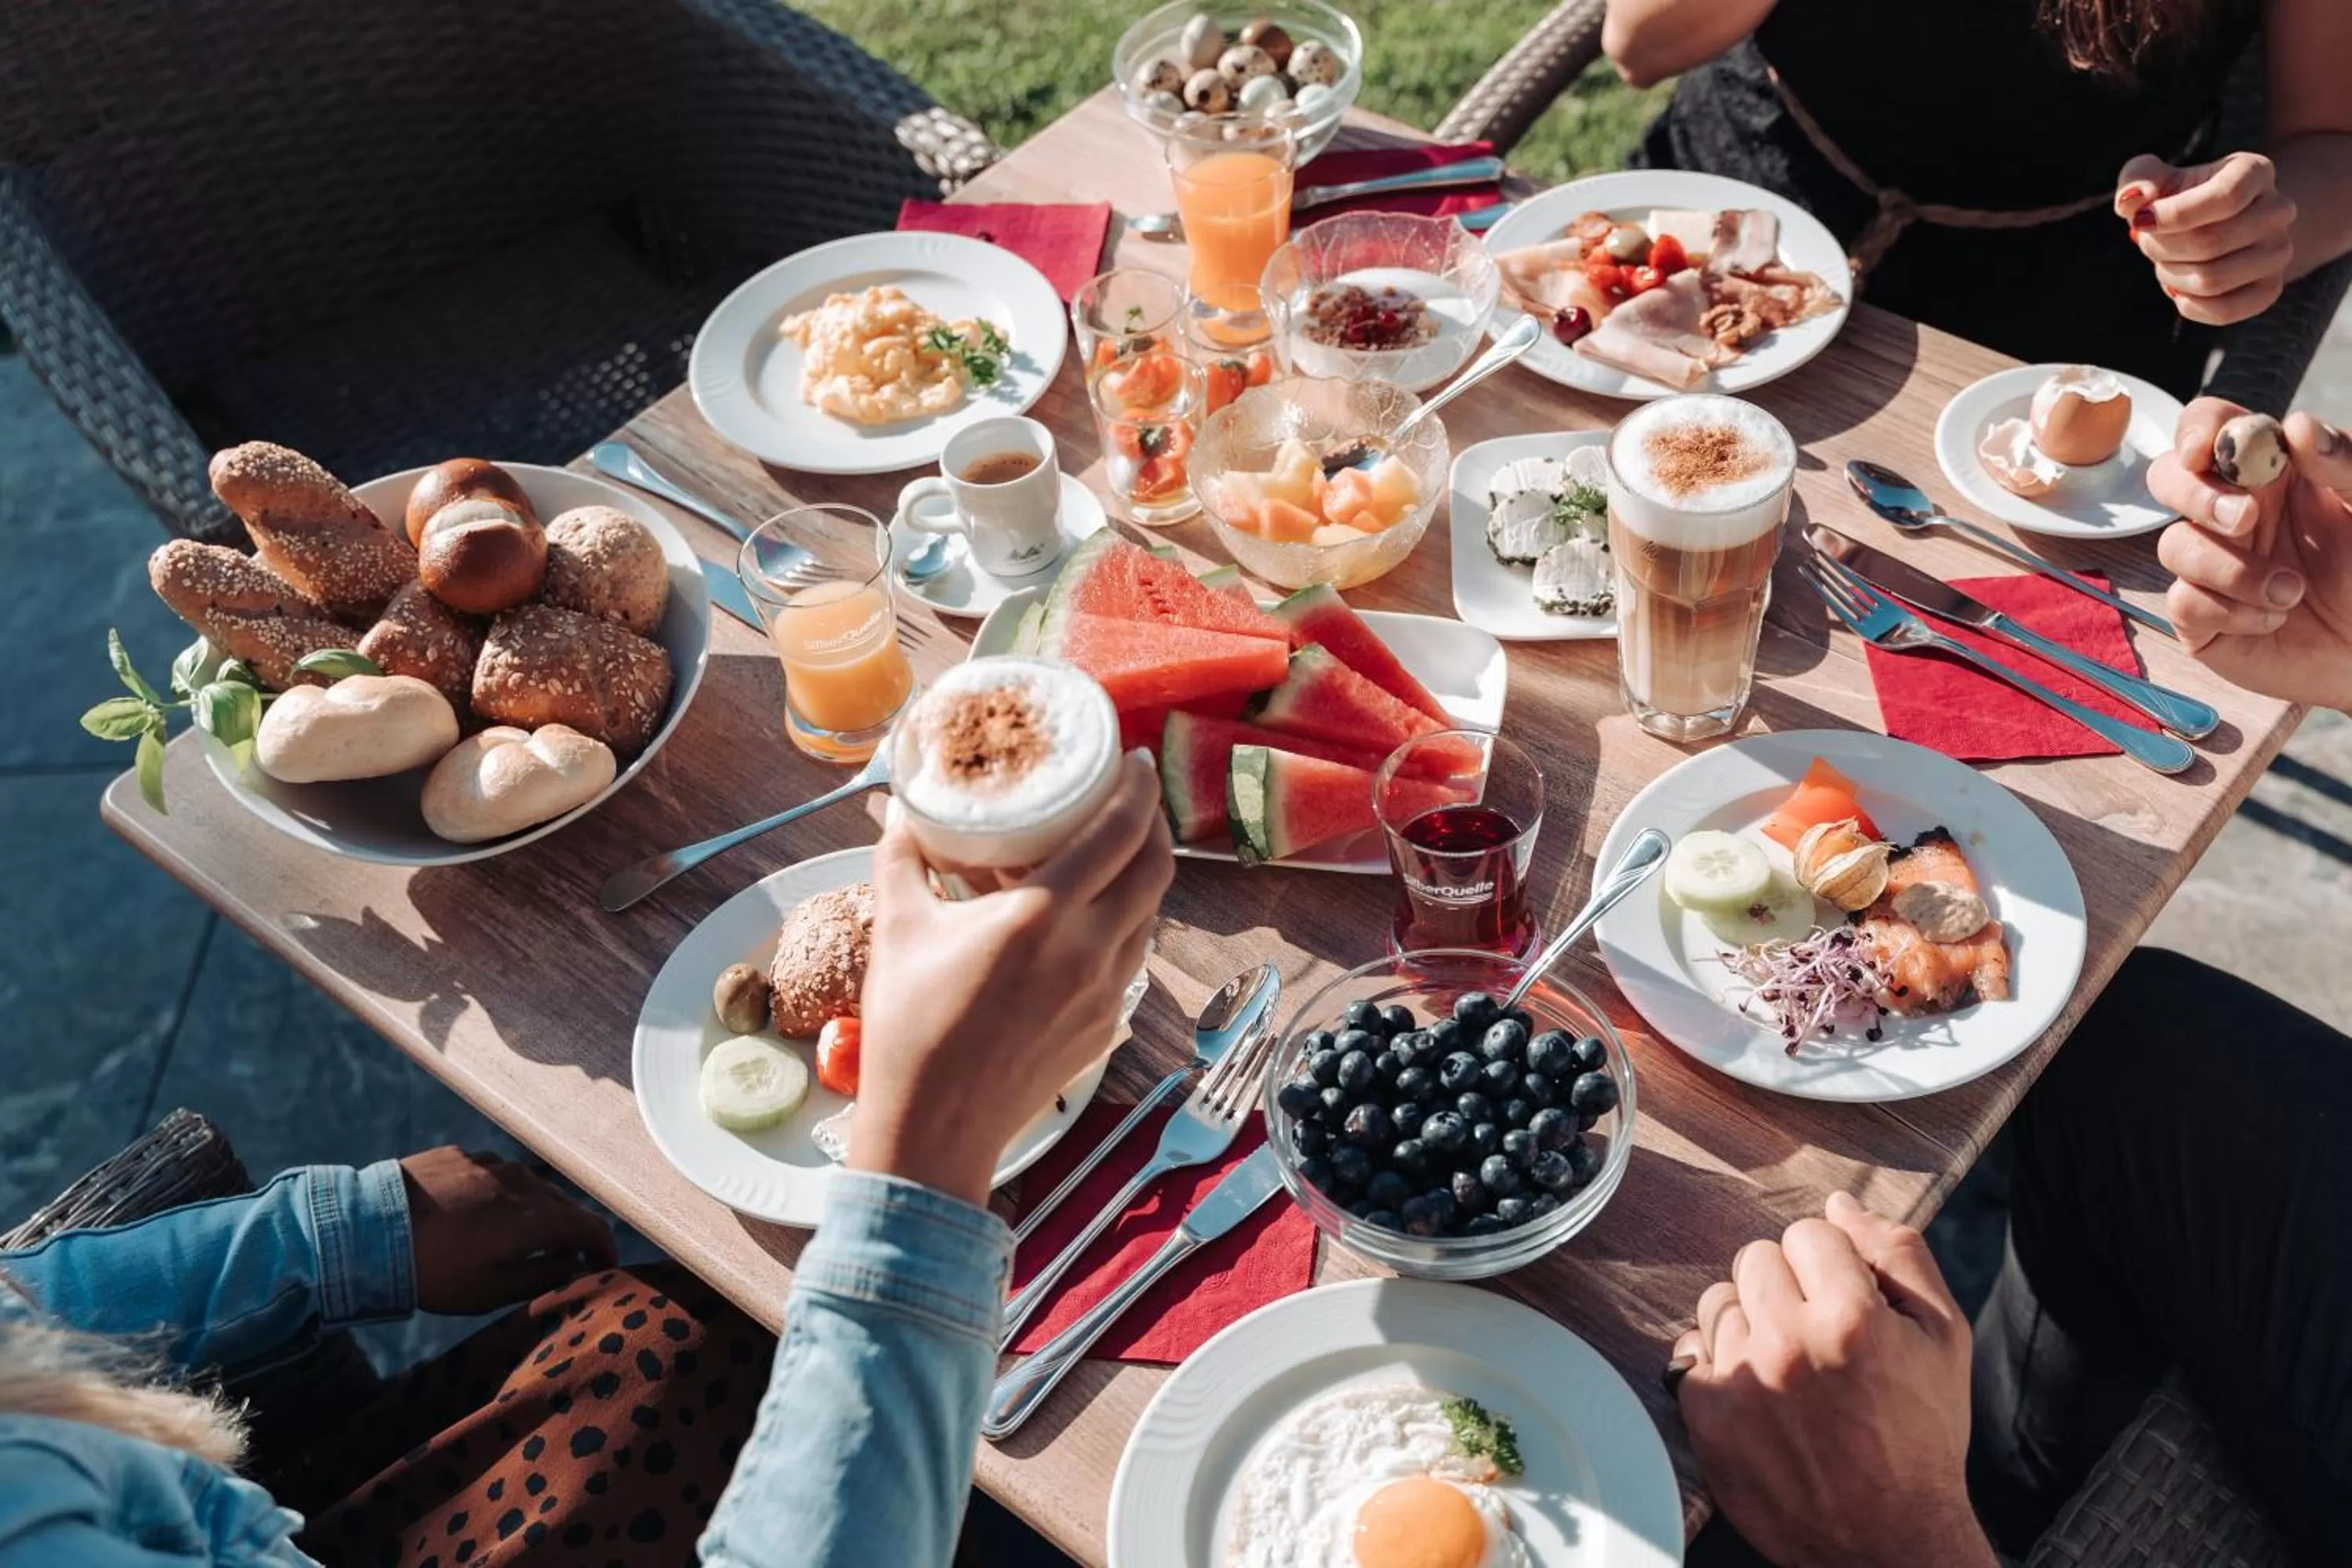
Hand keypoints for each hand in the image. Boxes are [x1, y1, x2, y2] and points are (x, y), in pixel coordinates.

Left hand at [399, 1148, 617, 1313]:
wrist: (366, 1229)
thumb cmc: (432, 1271)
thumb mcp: (489, 1292)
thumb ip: (542, 1277)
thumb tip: (576, 1267)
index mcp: (536, 1217)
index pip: (592, 1228)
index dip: (604, 1250)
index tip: (602, 1268)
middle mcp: (522, 1182)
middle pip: (565, 1206)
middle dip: (572, 1234)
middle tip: (564, 1261)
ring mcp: (491, 1163)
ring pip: (531, 1187)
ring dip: (536, 1213)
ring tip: (518, 1240)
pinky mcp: (462, 1155)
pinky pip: (497, 1174)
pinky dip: (502, 1195)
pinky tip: (478, 1216)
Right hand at [851, 752, 1175, 1204]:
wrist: (936, 1127)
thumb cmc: (910, 1028)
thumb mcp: (898, 929)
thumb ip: (901, 858)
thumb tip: (897, 809)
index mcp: (1042, 917)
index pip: (1118, 833)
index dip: (1138, 788)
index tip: (1136, 760)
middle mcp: (1089, 950)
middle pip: (1155, 867)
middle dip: (1153, 823)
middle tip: (1133, 797)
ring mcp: (1106, 992)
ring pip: (1150, 914)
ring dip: (1143, 874)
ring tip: (1116, 850)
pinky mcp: (1107, 1025)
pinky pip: (1132, 957)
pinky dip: (1125, 922)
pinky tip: (1094, 915)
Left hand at [1671, 1193, 1995, 1567]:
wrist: (1888, 1541)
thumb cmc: (1921, 1439)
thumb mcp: (1944, 1339)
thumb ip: (1898, 1255)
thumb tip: (1840, 1203)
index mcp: (1851, 1316)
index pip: (1809, 1232)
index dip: (1830, 1267)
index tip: (1845, 1305)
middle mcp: (1789, 1341)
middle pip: (1755, 1257)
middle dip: (1786, 1287)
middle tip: (1818, 1339)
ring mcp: (1740, 1378)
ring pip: (1719, 1300)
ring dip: (1749, 1323)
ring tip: (1789, 1371)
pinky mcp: (1704, 1414)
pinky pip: (1689, 1349)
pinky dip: (1718, 1364)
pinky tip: (1758, 1394)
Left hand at [2116, 152, 2297, 324]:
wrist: (2218, 226)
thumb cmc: (2181, 199)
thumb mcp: (2158, 179)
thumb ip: (2138, 177)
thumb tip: (2133, 199)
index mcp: (2256, 172)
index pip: (2226, 197)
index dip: (2174, 215)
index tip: (2141, 220)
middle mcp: (2278, 210)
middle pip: (2210, 242)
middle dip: (2161, 248)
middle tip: (2148, 242)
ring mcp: (2278, 251)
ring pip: (2212, 279)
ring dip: (2170, 275)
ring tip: (2165, 262)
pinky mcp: (2269, 289)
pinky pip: (2224, 311)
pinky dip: (2187, 304)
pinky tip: (2177, 288)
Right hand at [2150, 398, 2351, 709]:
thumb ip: (2344, 462)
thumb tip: (2297, 427)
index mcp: (2267, 472)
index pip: (2210, 427)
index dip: (2197, 430)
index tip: (2205, 451)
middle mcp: (2228, 513)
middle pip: (2167, 478)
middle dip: (2195, 496)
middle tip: (2244, 519)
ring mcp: (2208, 564)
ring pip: (2174, 546)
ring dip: (2232, 570)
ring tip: (2291, 592)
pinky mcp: (2199, 617)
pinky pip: (2184, 603)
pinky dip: (2232, 612)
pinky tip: (2273, 619)